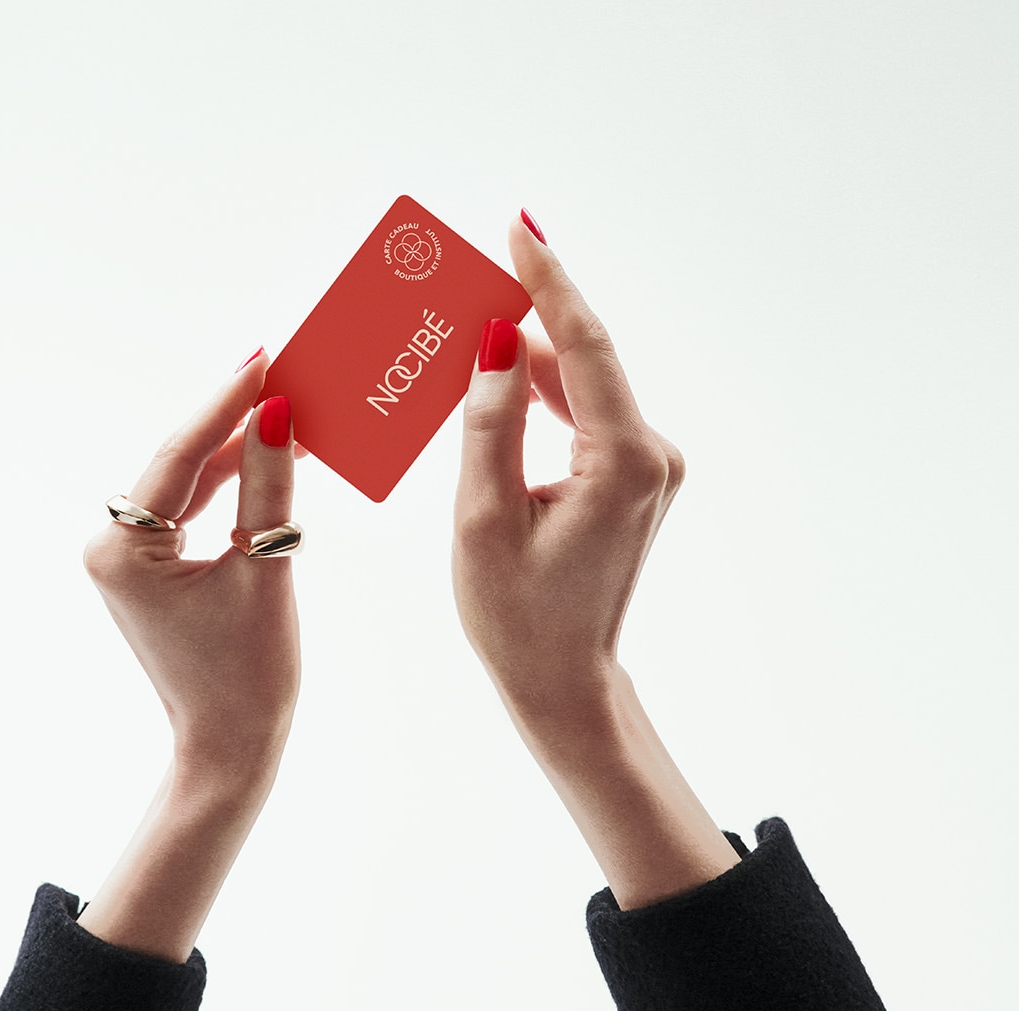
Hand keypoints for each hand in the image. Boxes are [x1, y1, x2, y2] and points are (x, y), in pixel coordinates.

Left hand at [76, 352, 300, 960]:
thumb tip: (280, 413)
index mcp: (122, 551)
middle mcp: (111, 547)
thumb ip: (269, 486)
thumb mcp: (265, 570)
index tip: (262, 361)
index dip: (225, 405)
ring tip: (288, 405)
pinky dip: (230, 484)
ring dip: (237, 450)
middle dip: (234, 420)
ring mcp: (126, 557)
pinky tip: (269, 452)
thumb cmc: (249, 673)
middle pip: (179, 463)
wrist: (230, 745)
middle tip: (283, 369)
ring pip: (187, 482)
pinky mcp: (149, 566)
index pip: (179, 457)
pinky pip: (191, 509)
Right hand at [453, 217, 682, 728]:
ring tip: (461, 330)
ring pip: (578, 387)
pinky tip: (491, 385)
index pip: (583, 345)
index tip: (519, 228)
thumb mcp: (483, 518)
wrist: (563, 679)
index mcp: (624, 461)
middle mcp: (651, 454)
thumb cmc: (516, 615)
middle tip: (465, 276)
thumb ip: (488, 422)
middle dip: (523, 316)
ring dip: (522, 361)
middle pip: (581, 360)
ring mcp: (647, 466)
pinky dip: (536, 399)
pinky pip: (581, 417)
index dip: (548, 281)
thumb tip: (491, 342)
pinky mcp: (632, 478)